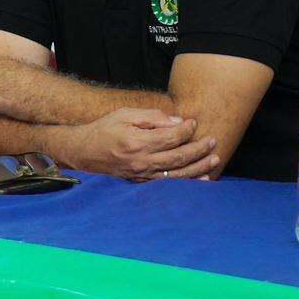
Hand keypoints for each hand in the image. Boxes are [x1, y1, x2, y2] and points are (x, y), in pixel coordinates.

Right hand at [65, 107, 219, 181]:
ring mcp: (142, 175)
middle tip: (212, 140)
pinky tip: (202, 178)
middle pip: (179, 157)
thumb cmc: (105, 129)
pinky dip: (187, 181)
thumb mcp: (125, 114)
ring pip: (178, 173)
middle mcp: (141, 161)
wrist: (84, 151)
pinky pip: (169, 183)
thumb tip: (177, 123)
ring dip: (199, 167)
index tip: (193, 123)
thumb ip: (152, 117)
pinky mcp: (142, 182)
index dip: (186, 130)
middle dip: (199, 149)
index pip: (171, 137)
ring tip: (214, 159)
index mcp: (137, 142)